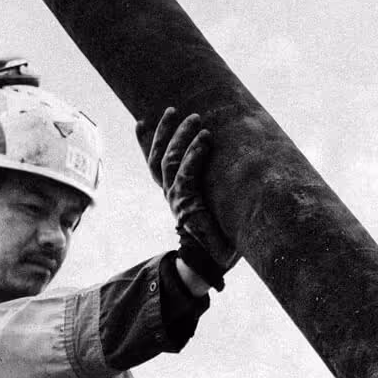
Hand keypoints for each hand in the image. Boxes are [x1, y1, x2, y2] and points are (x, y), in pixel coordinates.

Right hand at [137, 107, 238, 283]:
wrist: (214, 267)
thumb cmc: (221, 238)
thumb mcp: (215, 208)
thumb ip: (214, 187)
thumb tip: (236, 161)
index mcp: (175, 195)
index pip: (155, 165)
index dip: (147, 143)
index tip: (141, 121)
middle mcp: (171, 196)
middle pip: (160, 158)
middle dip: (165, 132)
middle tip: (174, 111)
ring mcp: (177, 202)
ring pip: (169, 162)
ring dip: (180, 137)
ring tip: (194, 118)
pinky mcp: (188, 208)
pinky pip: (187, 175)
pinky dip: (195, 154)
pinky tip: (205, 139)